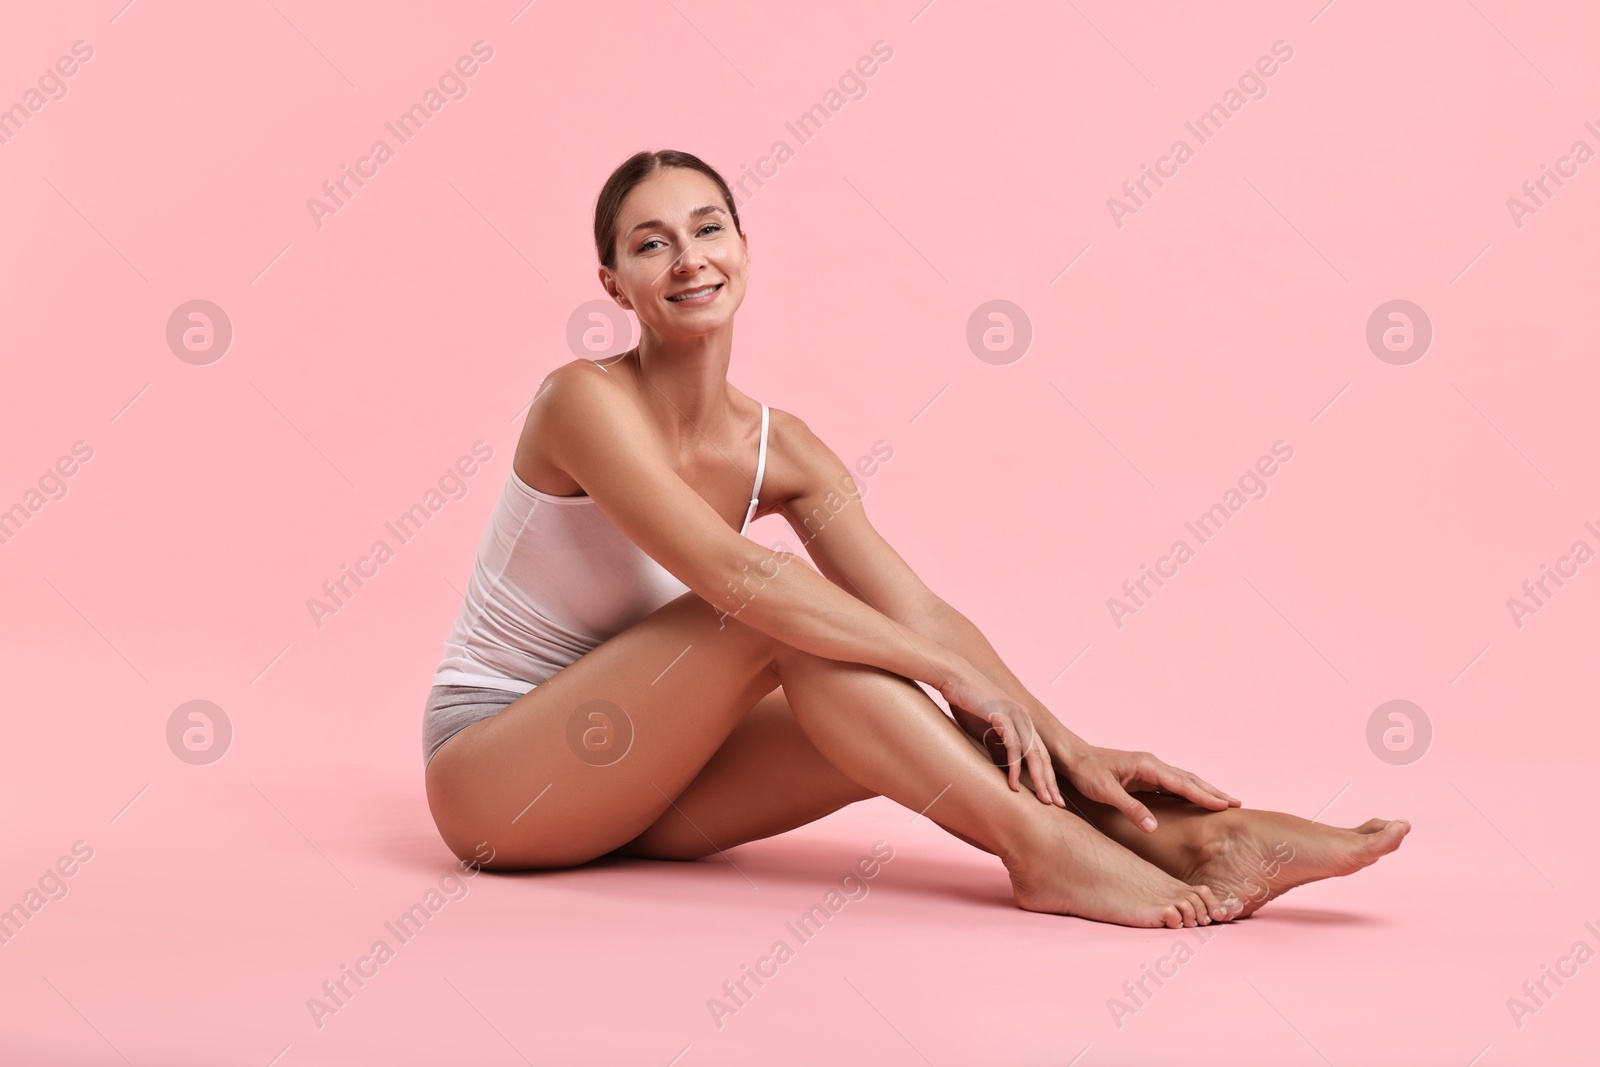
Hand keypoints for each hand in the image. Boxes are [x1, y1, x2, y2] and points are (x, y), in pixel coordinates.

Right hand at [939, 663, 1064, 806]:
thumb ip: (996, 741)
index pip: (1040, 752)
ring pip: (1033, 753)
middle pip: (1043, 755)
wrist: (953, 675)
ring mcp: (1015, 715)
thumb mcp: (984, 725)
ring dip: (1038, 779)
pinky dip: (1014, 766)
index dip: (1047, 775)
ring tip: (1041, 800)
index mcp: (1022, 719)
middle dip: (1050, 782)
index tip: (1051, 795)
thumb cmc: (965, 700)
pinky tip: (1013, 784)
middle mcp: (1024, 717)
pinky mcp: (1002, 716)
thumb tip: (1000, 762)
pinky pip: (1013, 746)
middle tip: (1056, 804)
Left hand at [1060, 745, 1239, 831]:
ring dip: (1204, 791)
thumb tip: (1153, 828)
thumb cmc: (1086, 772)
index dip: (1204, 795)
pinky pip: (1173, 785)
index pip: (1182, 783)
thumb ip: (1130, 808)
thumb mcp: (1105, 792)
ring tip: (1225, 802)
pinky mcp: (1144, 776)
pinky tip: (1197, 801)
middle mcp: (1152, 764)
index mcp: (1147, 766)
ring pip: (1183, 781)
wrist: (1072, 757)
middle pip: (1189, 779)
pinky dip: (1189, 792)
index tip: (1224, 805)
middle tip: (1237, 804)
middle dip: (1213, 792)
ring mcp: (1149, 769)